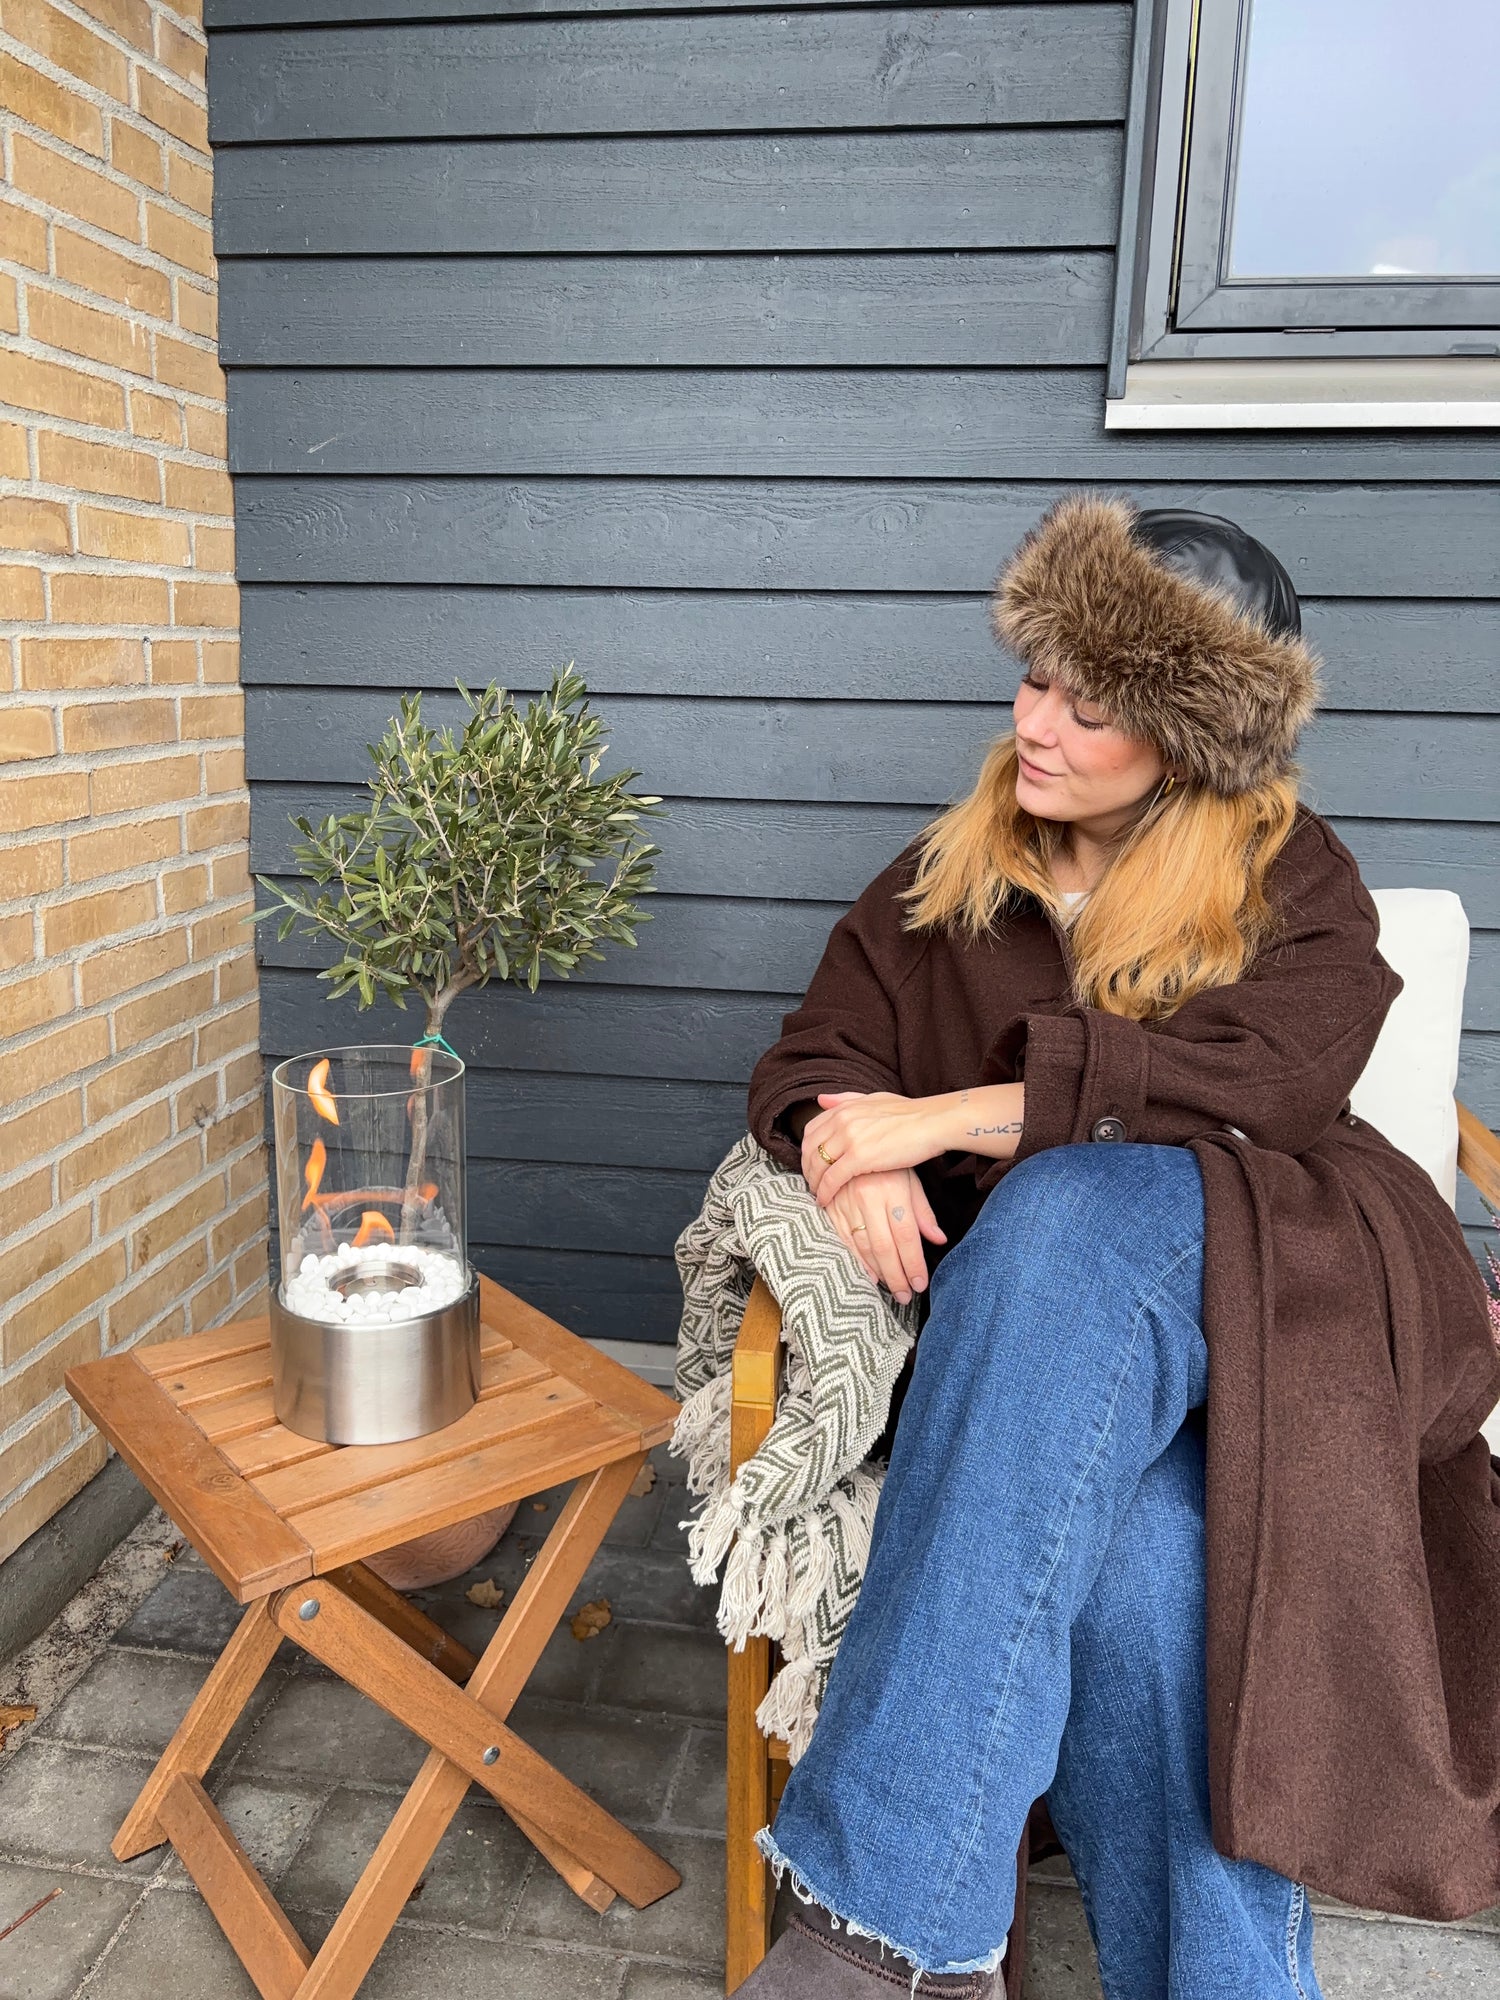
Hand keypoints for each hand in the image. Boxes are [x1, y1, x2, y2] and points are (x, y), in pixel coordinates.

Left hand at [802, 1091, 950, 1204]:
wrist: (933, 1122)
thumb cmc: (911, 1113)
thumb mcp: (875, 1099)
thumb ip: (847, 1099)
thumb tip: (821, 1099)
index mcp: (845, 1107)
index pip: (811, 1130)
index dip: (807, 1149)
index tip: (811, 1163)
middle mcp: (842, 1120)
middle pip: (809, 1148)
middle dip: (807, 1168)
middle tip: (811, 1182)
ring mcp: (849, 1138)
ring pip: (818, 1165)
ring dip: (813, 1182)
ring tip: (817, 1193)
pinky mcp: (859, 1157)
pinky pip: (832, 1179)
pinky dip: (824, 1191)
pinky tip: (824, 1200)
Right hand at [823, 1168, 946, 1303]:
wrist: (853, 1136)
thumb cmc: (889, 1161)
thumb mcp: (910, 1180)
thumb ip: (922, 1211)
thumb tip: (938, 1239)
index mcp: (892, 1190)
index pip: (906, 1235)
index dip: (913, 1263)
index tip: (920, 1283)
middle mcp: (869, 1197)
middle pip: (884, 1246)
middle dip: (896, 1276)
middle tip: (906, 1296)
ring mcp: (847, 1202)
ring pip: (863, 1246)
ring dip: (879, 1272)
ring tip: (892, 1289)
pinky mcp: (831, 1206)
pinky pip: (843, 1239)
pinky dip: (856, 1260)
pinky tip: (869, 1275)